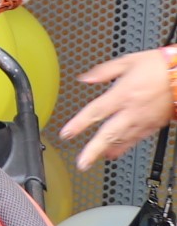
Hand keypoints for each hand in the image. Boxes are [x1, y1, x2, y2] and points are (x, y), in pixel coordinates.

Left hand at [60, 47, 176, 168]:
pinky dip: (127, 145)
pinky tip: (118, 150)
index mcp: (122, 94)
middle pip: (109, 133)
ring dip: (110, 150)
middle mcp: (132, 110)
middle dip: (93, 150)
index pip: (95, 112)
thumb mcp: (128, 61)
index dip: (79, 124)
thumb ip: (104, 71)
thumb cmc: (160, 66)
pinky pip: (138, 138)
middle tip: (82, 163)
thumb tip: (85, 78)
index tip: (66, 134)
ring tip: (98, 158)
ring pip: (124, 139)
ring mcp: (144, 119)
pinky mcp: (155, 124)